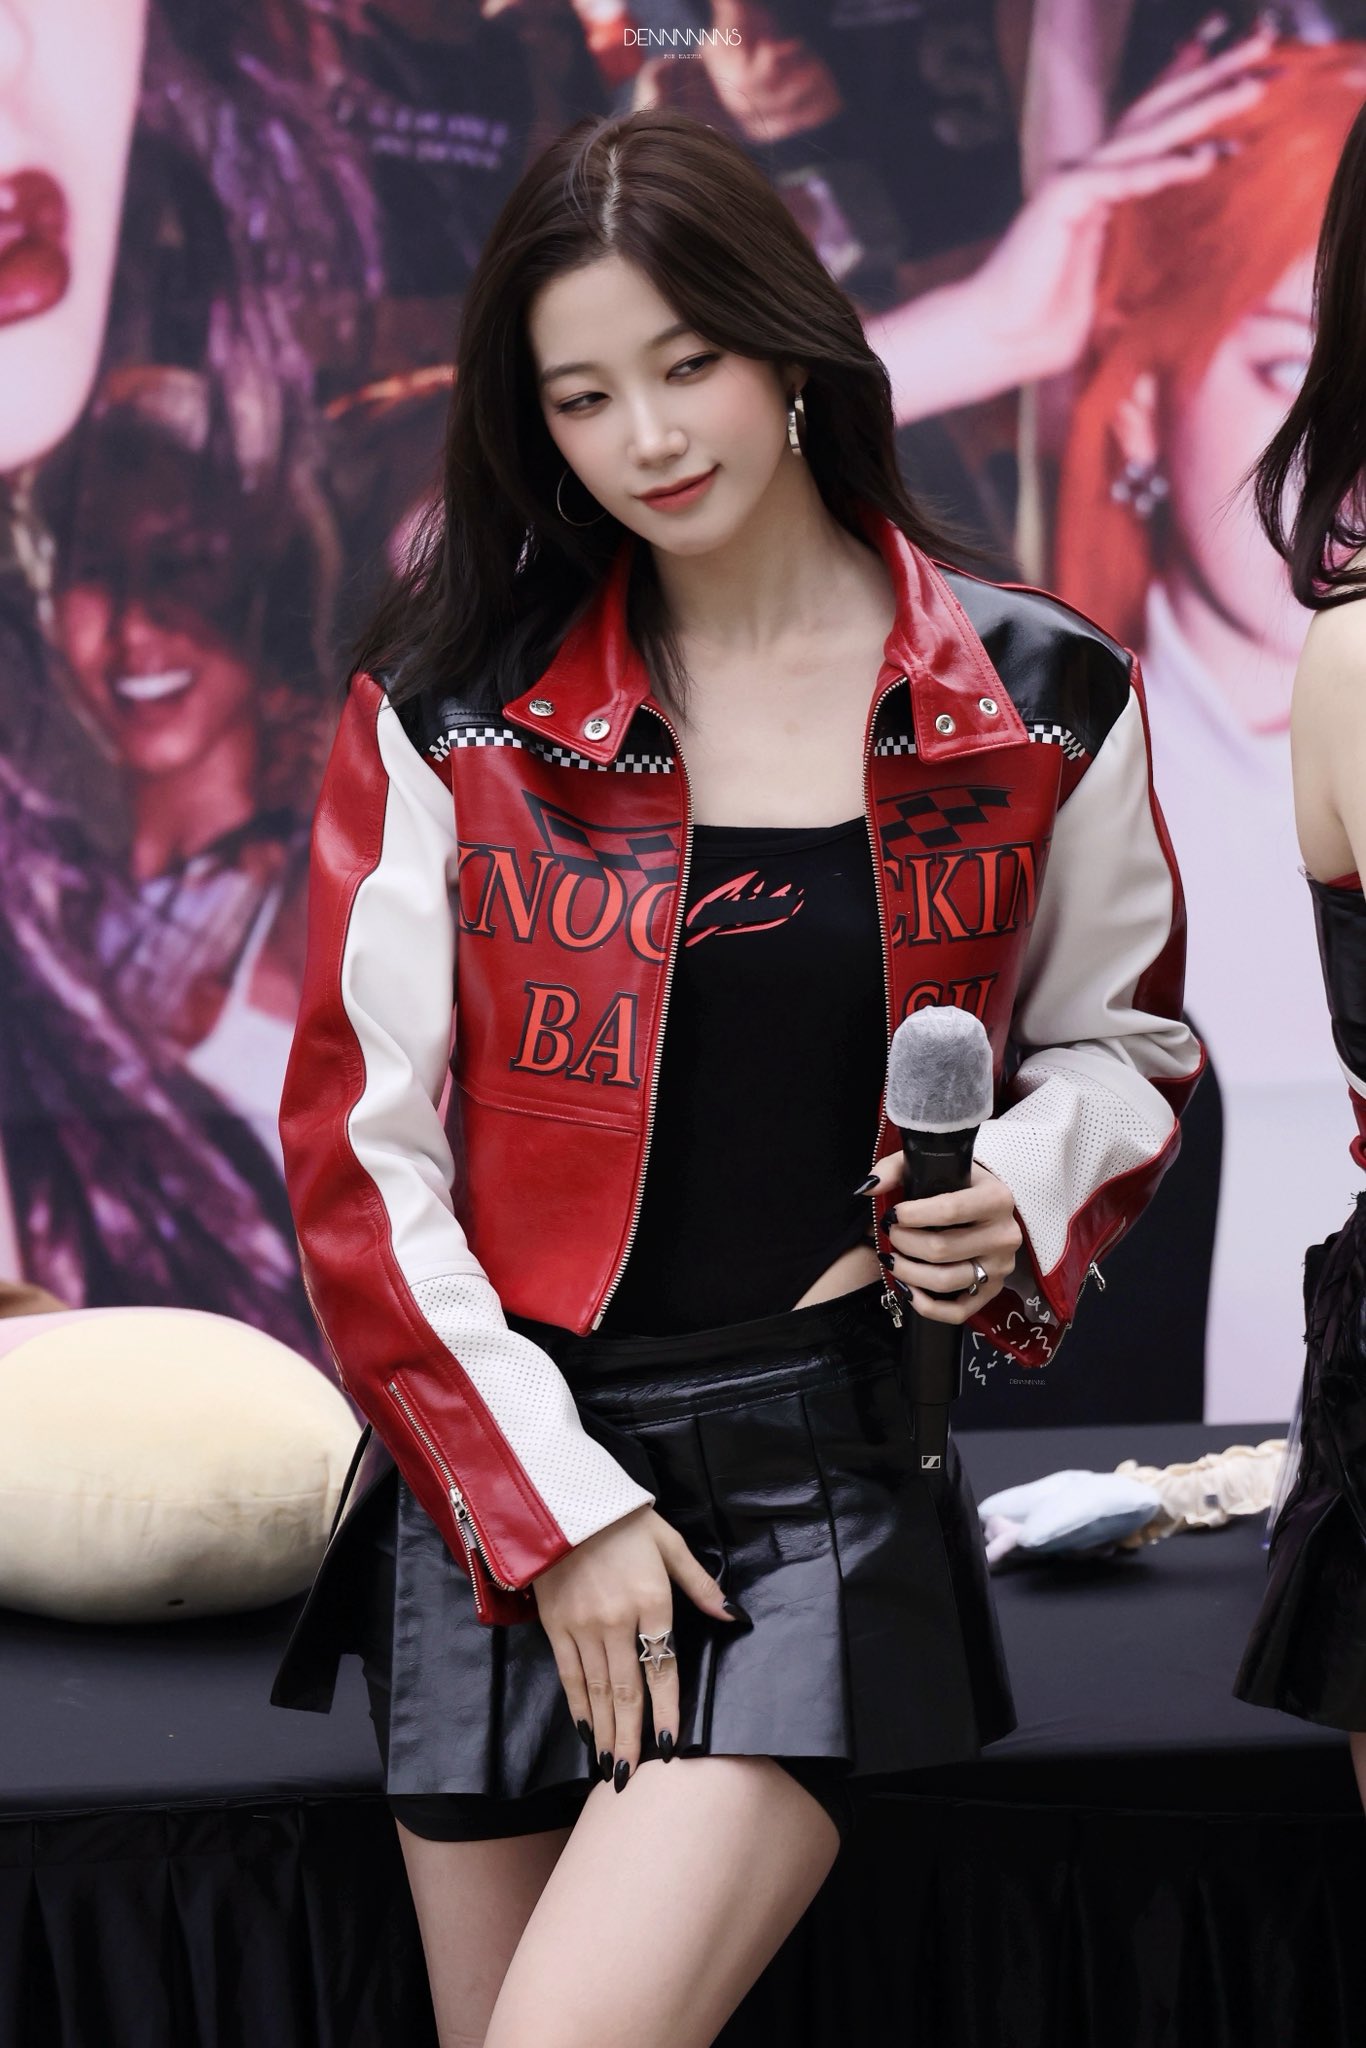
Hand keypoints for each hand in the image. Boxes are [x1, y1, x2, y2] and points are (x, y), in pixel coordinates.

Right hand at [530, 1503, 735, 1788]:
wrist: (564, 1501)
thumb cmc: (625, 1521)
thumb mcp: (670, 1544)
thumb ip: (701, 1585)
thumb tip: (735, 1616)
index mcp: (651, 1602)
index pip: (662, 1668)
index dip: (665, 1709)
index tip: (668, 1746)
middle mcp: (616, 1622)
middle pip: (627, 1690)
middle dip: (630, 1737)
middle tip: (630, 1777)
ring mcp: (583, 1626)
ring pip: (598, 1690)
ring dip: (605, 1731)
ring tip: (610, 1766)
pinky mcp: (557, 1625)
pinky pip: (570, 1674)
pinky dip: (578, 1705)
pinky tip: (585, 1730)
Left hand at [868, 1154, 1022, 1326]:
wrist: (987, 1205)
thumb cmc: (955, 1183)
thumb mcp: (929, 1165)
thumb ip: (895, 1169)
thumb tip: (868, 1188)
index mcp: (996, 1198)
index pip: (949, 1210)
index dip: (912, 1215)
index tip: (892, 1214)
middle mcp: (1004, 1235)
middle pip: (942, 1249)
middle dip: (904, 1242)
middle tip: (890, 1233)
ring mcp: (1000, 1267)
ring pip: (945, 1281)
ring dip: (908, 1272)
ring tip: (891, 1257)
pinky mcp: (993, 1291)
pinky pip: (957, 1311)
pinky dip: (926, 1306)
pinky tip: (908, 1289)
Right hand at [956, 25, 1274, 388]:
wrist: (999, 339)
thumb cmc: (1050, 322)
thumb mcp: (1117, 282)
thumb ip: (1151, 260)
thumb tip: (1201, 272)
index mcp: (1104, 185)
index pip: (1156, 125)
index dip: (1195, 87)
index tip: (1246, 64)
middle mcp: (1091, 171)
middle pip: (1161, 112)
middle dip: (1214, 76)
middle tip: (1266, 47)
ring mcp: (1076, 181)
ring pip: (1149, 134)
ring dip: (1203, 108)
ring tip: (1252, 87)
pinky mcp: (1062, 199)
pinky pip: (1122, 177)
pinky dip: (1165, 167)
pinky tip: (1207, 158)